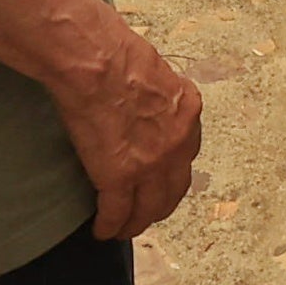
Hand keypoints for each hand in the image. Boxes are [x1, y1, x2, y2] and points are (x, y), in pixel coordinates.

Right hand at [54, 29, 203, 240]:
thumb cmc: (117, 54)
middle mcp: (178, 144)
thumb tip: (141, 96)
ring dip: (137, 222)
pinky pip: (117, 211)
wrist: (98, 64)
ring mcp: (151, 164)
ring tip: (125, 229)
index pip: (186, 153)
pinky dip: (110, 225)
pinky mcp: (119, 178)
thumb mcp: (156, 72)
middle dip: (161, 204)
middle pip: (174, 188)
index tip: (162, 180)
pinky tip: (103, 230)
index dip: (172, 171)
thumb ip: (157, 94)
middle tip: (147, 213)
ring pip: (149, 207)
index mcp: (188, 113)